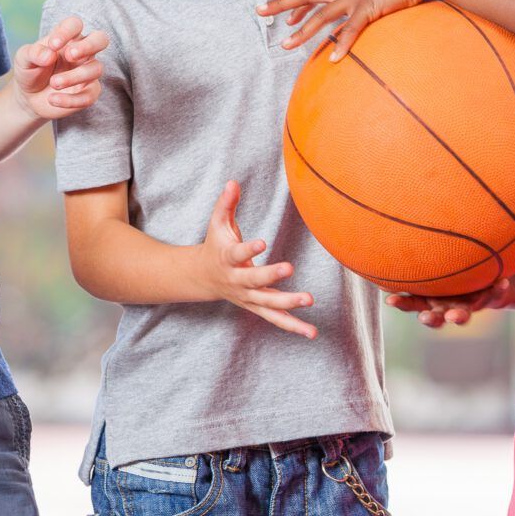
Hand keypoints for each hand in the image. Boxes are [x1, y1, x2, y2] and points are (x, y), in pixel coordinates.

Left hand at [12, 16, 109, 121]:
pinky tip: (53, 100)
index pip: (75, 25)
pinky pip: (90, 96)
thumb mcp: (24, 59)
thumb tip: (49, 55)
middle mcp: (82, 53)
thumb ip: (34, 53)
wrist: (29, 98)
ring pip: (96, 69)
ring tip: (54, 83)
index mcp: (67, 38)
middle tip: (70, 55)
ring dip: (74, 76)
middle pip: (101, 39)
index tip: (53, 45)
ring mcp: (88, 72)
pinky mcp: (89, 93)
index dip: (67, 32)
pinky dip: (71, 100)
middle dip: (89, 45)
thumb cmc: (30, 71)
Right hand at [198, 180, 316, 338]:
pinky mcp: (257, 306)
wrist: (203, 277)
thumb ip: (226, 203)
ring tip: (309, 300)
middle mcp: (237, 280)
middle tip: (288, 267)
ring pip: (268, 304)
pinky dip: (293, 326)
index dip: (249, 248)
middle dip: (271, 275)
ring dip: (288, 305)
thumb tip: (233, 182)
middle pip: (254, 280)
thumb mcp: (217, 223)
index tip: (263, 242)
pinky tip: (311, 333)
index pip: (238, 253)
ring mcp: (248, 296)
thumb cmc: (216, 244)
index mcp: (227, 258)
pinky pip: (276, 319)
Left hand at [257, 0, 430, 60]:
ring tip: (285, 46)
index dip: (291, 3)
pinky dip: (341, 44)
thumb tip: (354, 14)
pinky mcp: (369, 8)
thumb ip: (359, 1)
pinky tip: (333, 58)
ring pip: (321, 17)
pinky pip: (351, 29)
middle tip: (259, 13)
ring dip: (301, 32)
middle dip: (280, 5)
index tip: (275, 13)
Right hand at [386, 267, 514, 329]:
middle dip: (429, 318)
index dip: (400, 302)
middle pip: (434, 317)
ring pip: (461, 315)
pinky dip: (497, 289)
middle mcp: (446, 307)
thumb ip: (416, 255)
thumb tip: (385, 235)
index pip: (411, 303)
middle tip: (425, 317)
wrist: (483, 280)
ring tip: (455, 316)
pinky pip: (493, 294)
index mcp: (429, 299)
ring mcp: (466, 305)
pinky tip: (502, 281)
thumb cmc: (450, 272)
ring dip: (458, 316)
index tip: (389, 299)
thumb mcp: (433, 265)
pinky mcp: (487, 299)